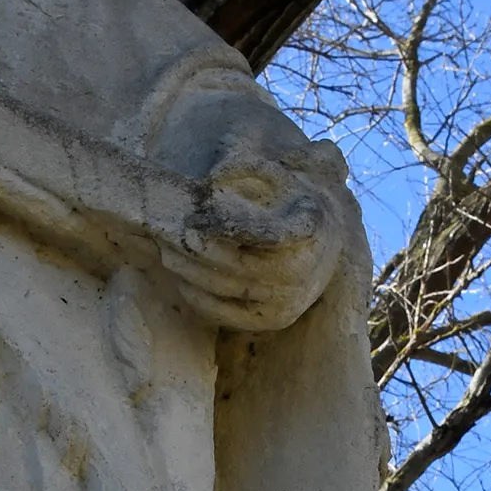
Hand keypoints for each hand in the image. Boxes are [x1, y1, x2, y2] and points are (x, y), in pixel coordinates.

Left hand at [154, 85, 351, 326]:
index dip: (229, 228)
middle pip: (234, 264)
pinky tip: (180, 275)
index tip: (196, 218)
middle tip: (166, 233)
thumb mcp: (279, 177)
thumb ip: (250, 169)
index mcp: (309, 231)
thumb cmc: (290, 205)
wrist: (325, 247)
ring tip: (165, 250)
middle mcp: (302, 272)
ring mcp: (286, 301)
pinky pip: (223, 312)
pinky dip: (195, 294)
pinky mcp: (270, 322)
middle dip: (194, 249)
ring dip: (187, 270)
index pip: (266, 234)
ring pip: (223, 288)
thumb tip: (216, 177)